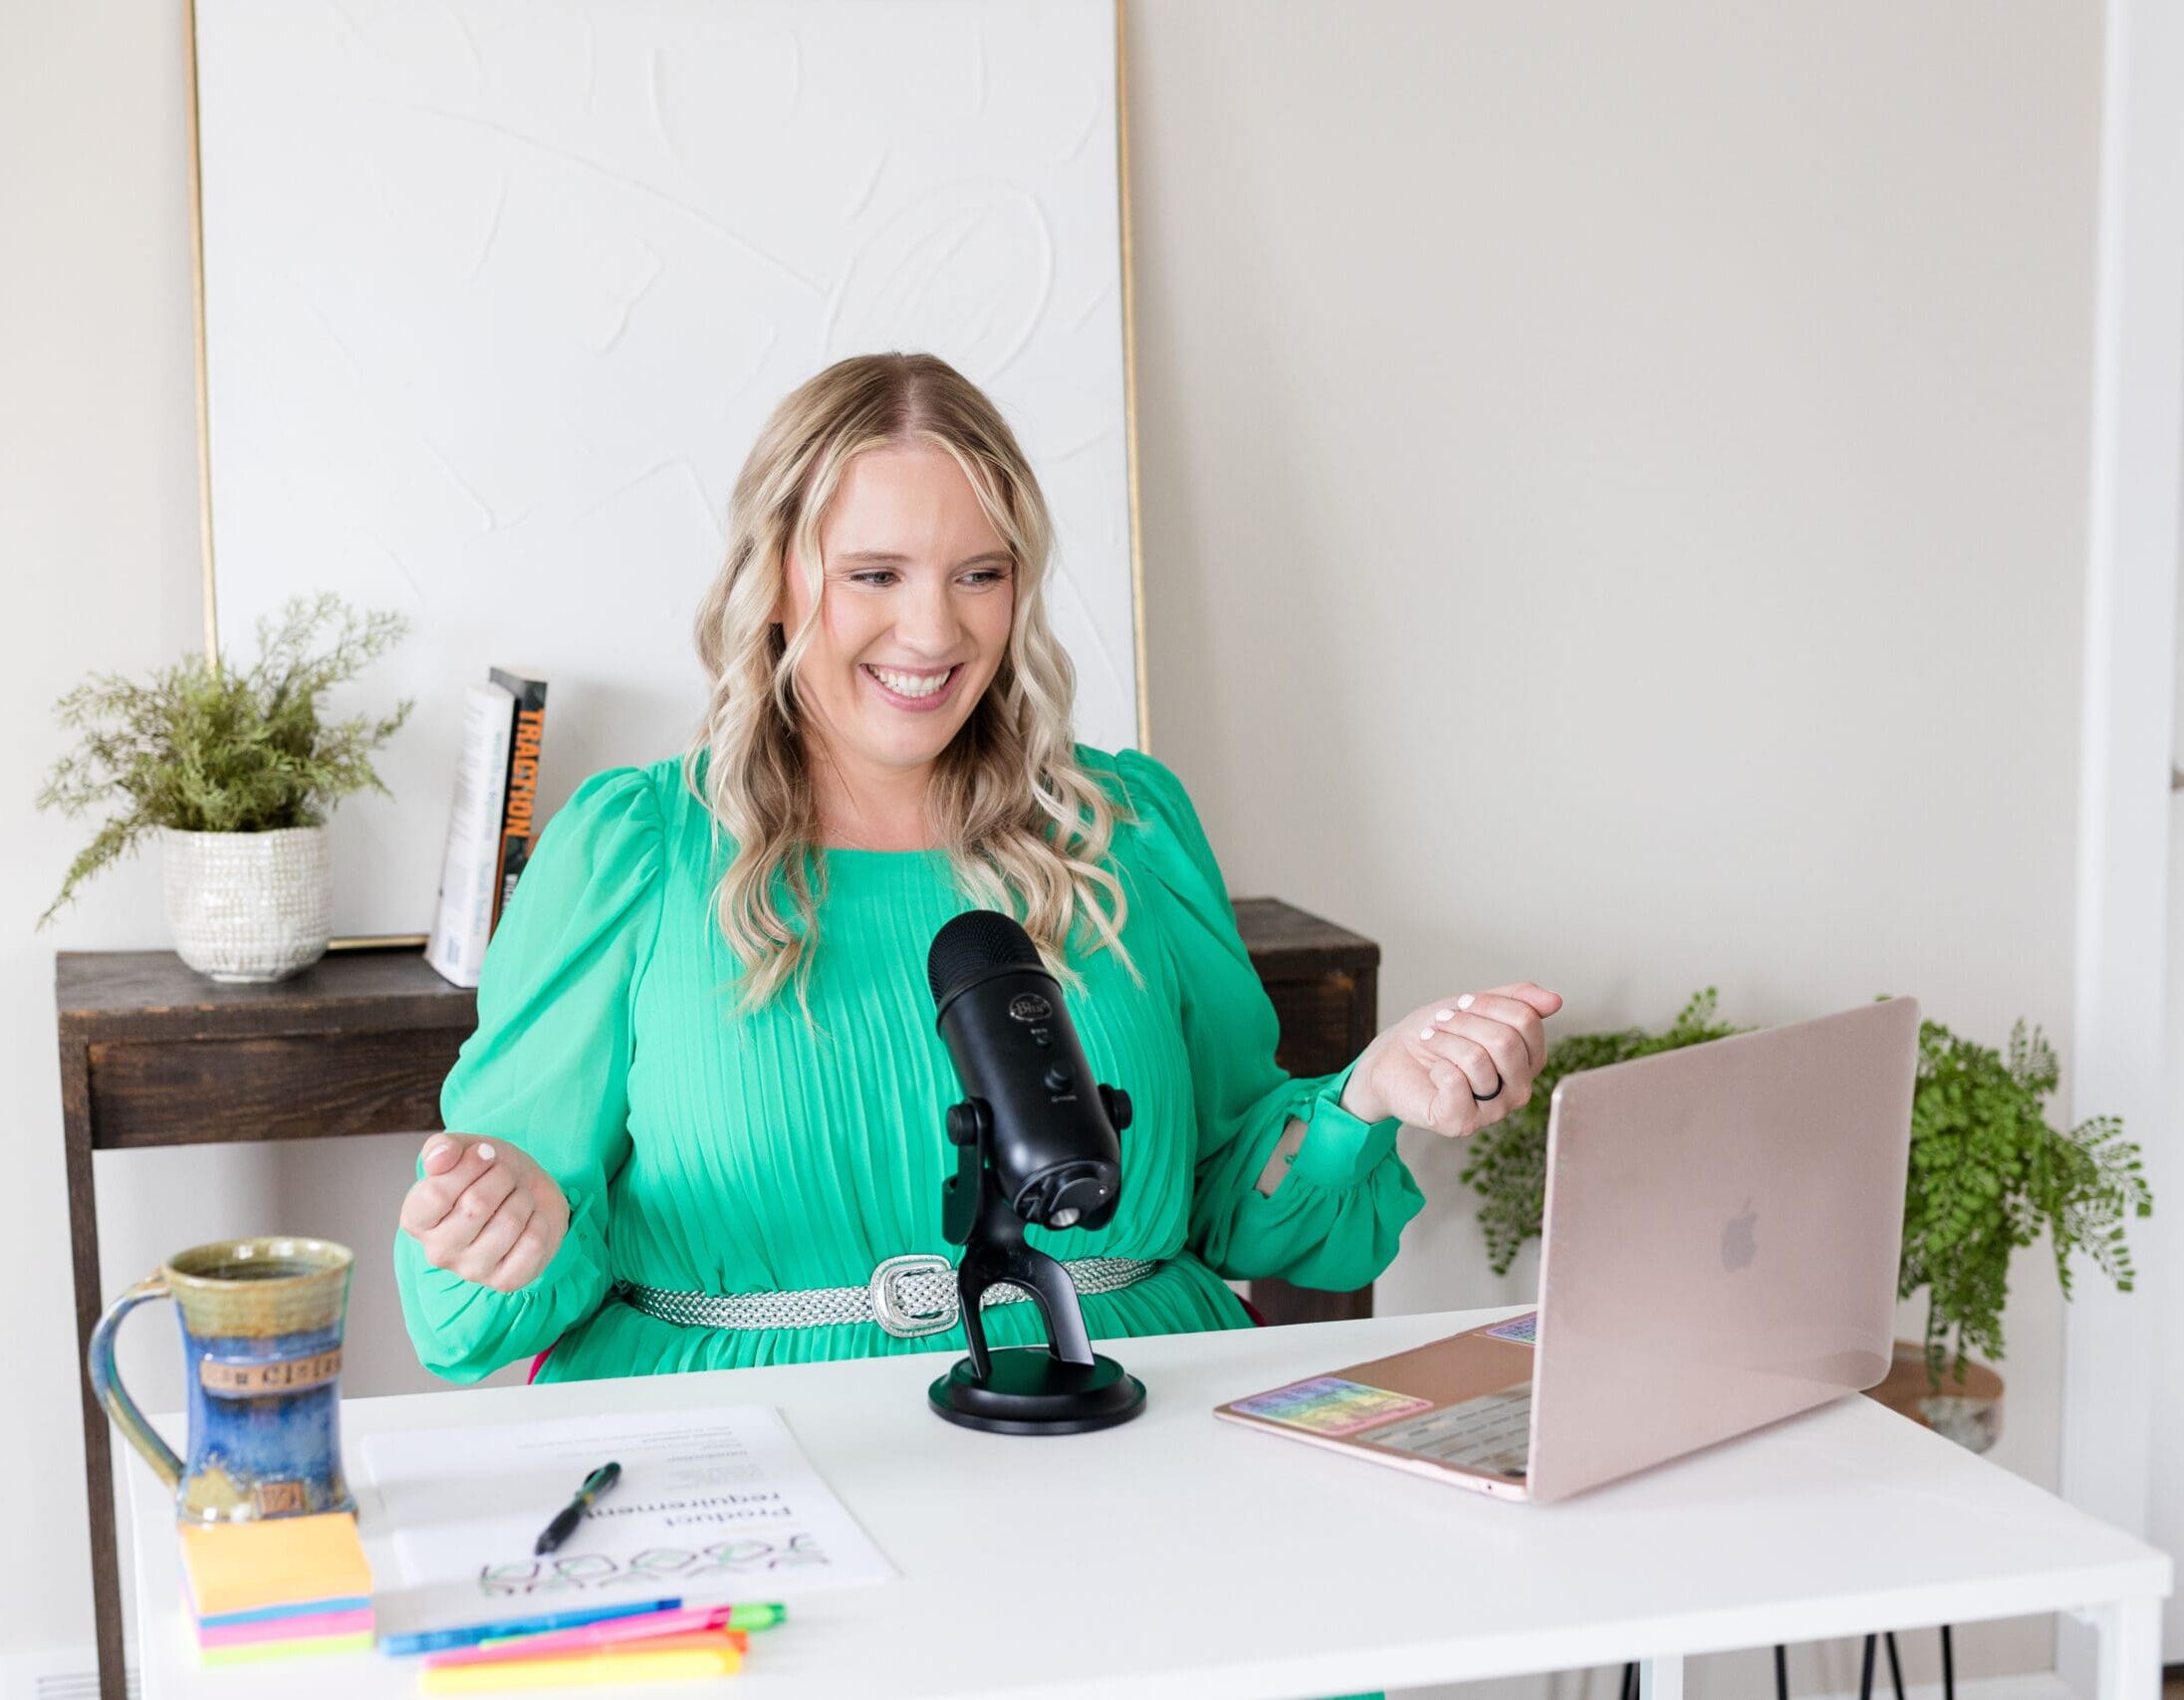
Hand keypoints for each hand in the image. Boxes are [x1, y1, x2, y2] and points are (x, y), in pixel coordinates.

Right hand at [398, 1133, 569, 1292]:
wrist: (528, 1192)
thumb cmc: (489, 1173)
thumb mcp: (464, 1149)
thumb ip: (443, 1148)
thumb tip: (438, 1159)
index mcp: (416, 1219)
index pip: (435, 1194)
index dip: (468, 1165)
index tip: (485, 1152)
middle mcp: (438, 1251)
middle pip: (476, 1206)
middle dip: (501, 1177)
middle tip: (505, 1175)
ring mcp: (471, 1270)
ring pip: (509, 1222)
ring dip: (522, 1198)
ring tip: (517, 1197)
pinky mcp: (505, 1281)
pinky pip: (533, 1243)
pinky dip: (539, 1221)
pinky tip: (530, 1220)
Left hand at [1341, 982, 1564, 1137]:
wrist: (1390, 1060)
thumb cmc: (1435, 1034)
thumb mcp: (1474, 1006)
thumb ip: (1517, 999)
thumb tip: (1557, 1000)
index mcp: (1528, 1060)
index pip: (1527, 1019)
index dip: (1488, 1003)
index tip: (1462, 1004)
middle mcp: (1519, 1089)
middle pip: (1506, 1041)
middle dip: (1464, 1022)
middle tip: (1440, 1023)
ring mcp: (1494, 1111)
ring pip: (1478, 1059)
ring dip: (1444, 1041)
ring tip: (1431, 1041)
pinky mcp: (1462, 1123)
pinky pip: (1456, 1081)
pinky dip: (1436, 1066)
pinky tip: (1432, 1072)